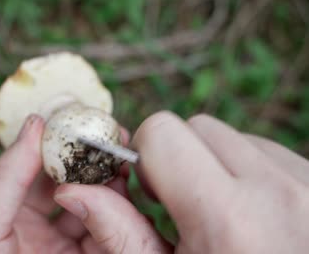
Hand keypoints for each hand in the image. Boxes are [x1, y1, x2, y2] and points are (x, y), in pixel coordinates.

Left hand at [0, 115, 168, 253]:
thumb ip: (7, 177)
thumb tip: (35, 122)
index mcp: (17, 218)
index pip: (46, 175)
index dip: (65, 149)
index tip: (84, 125)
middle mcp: (47, 235)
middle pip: (81, 192)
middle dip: (98, 167)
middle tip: (115, 143)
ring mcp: (69, 252)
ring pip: (103, 216)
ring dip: (114, 192)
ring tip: (122, 168)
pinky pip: (110, 243)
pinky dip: (120, 224)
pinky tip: (123, 203)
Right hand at [132, 111, 308, 252]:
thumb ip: (118, 232)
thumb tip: (74, 192)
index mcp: (229, 219)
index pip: (163, 132)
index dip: (144, 158)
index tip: (149, 193)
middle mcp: (278, 191)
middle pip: (196, 127)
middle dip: (175, 158)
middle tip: (180, 206)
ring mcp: (308, 182)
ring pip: (231, 136)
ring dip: (212, 164)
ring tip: (219, 215)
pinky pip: (265, 151)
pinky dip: (245, 172)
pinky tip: (249, 215)